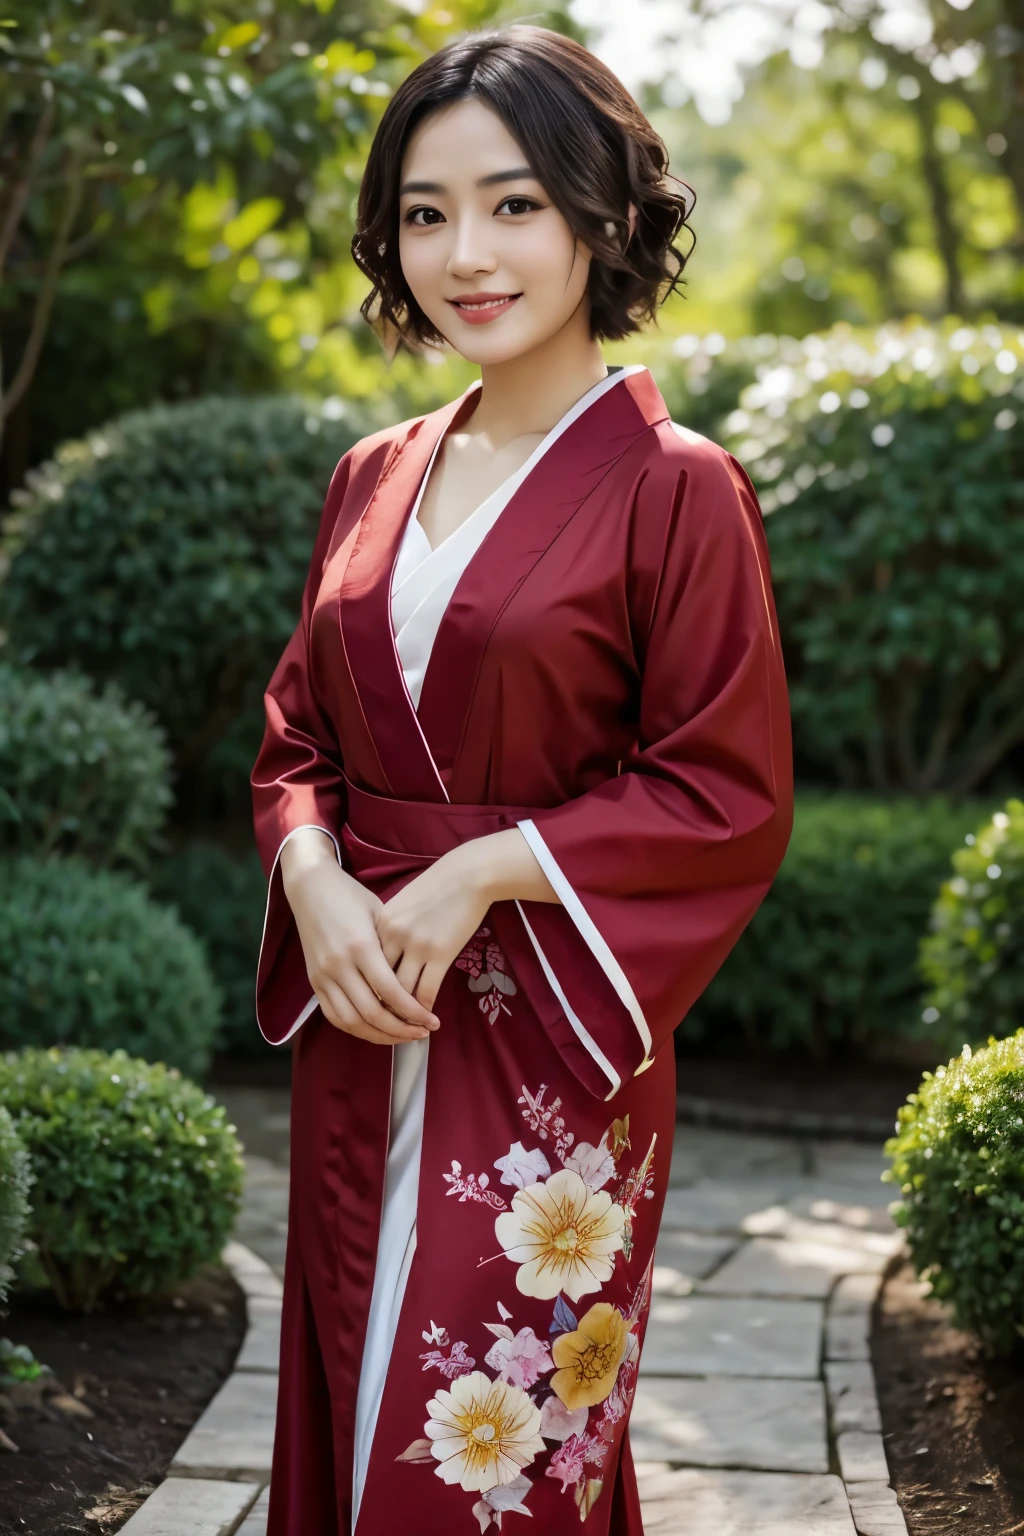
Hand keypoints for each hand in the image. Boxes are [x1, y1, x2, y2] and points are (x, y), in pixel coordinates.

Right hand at [280, 829, 437, 1044]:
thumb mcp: (380, 914)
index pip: (390, 992)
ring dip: (379, 1036)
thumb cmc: (351, 896)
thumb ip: (393, 947)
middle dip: (400, 1030)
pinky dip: (356, 1028)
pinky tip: (376, 1030)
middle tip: (422, 1033)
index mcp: (361, 946)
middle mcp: (339, 965)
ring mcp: (323, 975)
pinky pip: (333, 1016)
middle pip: (371, 1013)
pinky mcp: (313, 982)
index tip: (432, 1021)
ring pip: (351, 1021)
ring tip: (402, 1036)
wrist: (311, 887)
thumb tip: (416, 979)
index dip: (413, 1012)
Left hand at [377, 842, 491, 1012]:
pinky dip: (424, 1009)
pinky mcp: (439, 953)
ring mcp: (415, 946)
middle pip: (377, 983)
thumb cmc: (436, 886)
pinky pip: (426, 991)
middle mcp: (392, 937)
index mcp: (379, 924)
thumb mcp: (402, 904)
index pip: (365, 966)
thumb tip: (383, 957)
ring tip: (408, 1029)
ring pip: (400, 992)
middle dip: (381, 1008)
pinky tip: (428, 1019)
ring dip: (403, 1015)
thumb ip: (388, 929)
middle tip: (386, 1026)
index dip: (367, 990)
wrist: (467, 875)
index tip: (371, 1006)